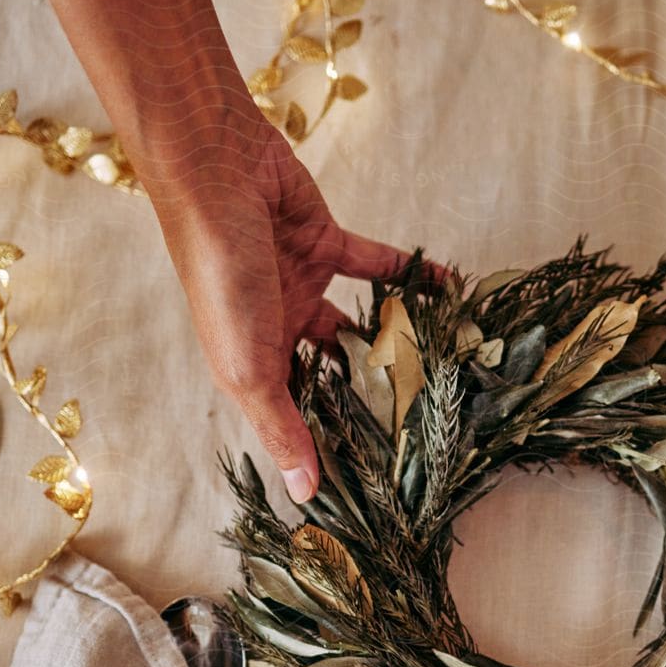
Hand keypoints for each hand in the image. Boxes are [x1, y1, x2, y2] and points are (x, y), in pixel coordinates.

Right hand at [155, 110, 409, 503]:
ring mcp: (302, 285)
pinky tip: (449, 289)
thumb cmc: (221, 275)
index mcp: (251, 367)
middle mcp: (276, 331)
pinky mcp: (326, 244)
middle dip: (369, 398)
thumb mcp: (248, 365)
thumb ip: (280, 425)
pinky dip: (411, 276)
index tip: (378, 480)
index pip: (296, 419)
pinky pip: (378, 267)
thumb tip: (305, 493)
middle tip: (425, 425)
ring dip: (395, 339)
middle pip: (331, 376)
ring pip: (358, 324)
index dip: (331, 448)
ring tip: (445, 363)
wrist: (215, 173)